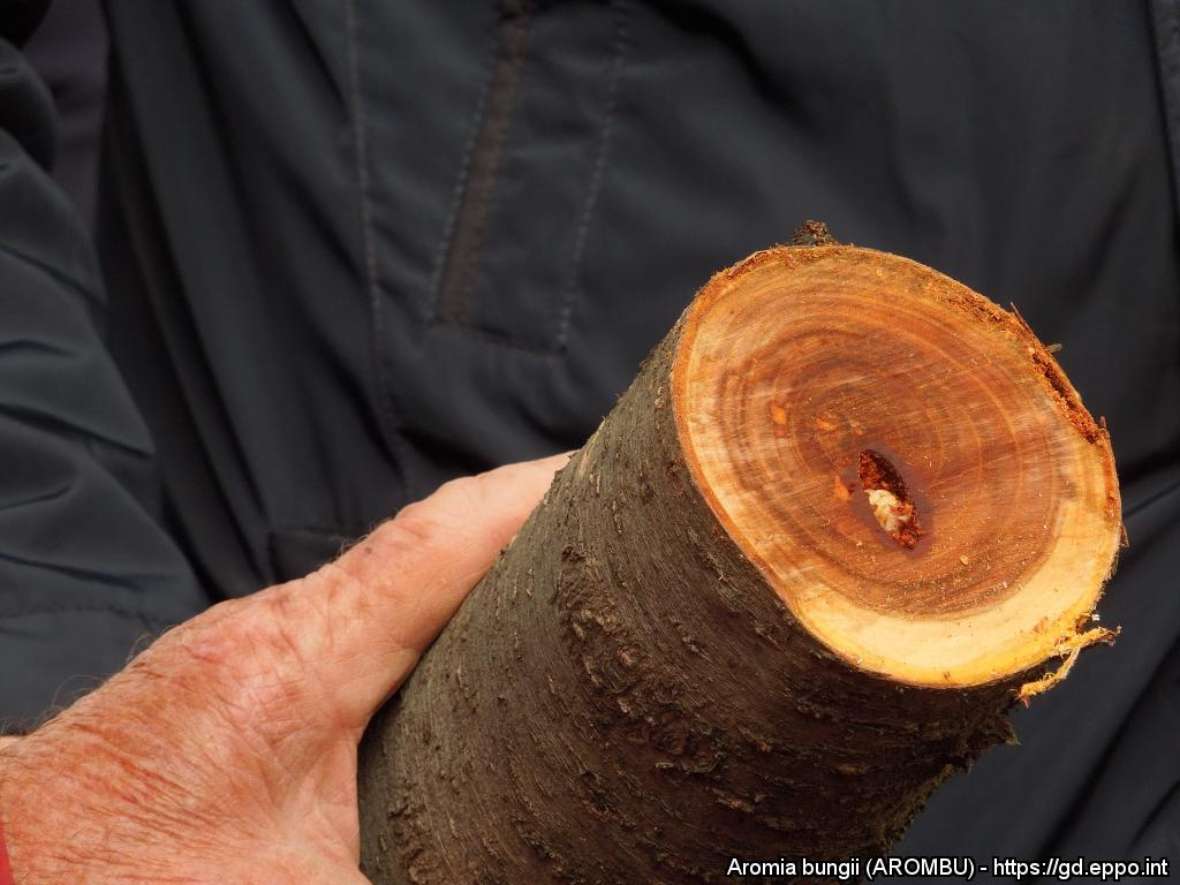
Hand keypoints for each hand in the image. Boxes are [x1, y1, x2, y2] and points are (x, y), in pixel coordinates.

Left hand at [0, 455, 568, 883]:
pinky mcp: (242, 667)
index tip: (614, 465)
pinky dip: (425, 608)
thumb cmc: (124, 872)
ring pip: (392, 575)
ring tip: (561, 577)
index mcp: (303, 654)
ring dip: (474, 565)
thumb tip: (519, 861)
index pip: (443, 537)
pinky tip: (458, 648)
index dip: (536, 494)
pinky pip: (358, 610)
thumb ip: (427, 869)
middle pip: (428, 541)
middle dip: (523, 520)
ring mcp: (255, 636)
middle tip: (616, 522)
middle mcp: (279, 621)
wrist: (3, 867)